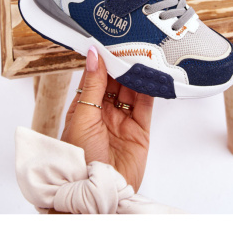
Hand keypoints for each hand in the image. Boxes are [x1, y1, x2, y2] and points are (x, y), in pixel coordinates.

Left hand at [61, 46, 153, 191]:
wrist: (100, 191)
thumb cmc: (80, 160)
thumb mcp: (83, 117)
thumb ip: (92, 86)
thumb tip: (93, 56)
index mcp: (84, 107)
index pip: (94, 76)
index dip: (102, 59)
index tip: (109, 41)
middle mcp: (103, 111)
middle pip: (115, 81)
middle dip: (122, 64)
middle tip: (130, 45)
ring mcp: (122, 119)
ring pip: (131, 89)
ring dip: (136, 74)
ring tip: (143, 56)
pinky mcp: (140, 129)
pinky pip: (146, 104)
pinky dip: (150, 89)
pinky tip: (152, 75)